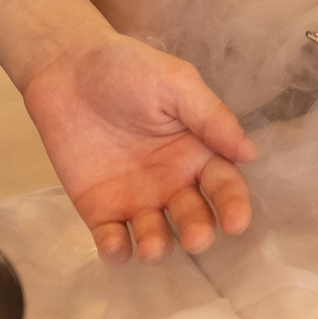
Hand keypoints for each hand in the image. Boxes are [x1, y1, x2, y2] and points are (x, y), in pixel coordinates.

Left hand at [21, 31, 255, 262]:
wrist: (67, 68)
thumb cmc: (128, 69)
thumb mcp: (177, 83)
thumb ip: (211, 117)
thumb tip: (250, 153)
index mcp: (197, 151)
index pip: (224, 185)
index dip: (234, 204)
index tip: (236, 221)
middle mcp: (172, 182)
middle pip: (194, 216)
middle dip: (198, 231)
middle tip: (197, 237)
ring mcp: (136, 198)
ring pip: (156, 235)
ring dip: (158, 247)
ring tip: (152, 246)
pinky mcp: (99, 209)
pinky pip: (112, 238)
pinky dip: (116, 249)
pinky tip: (115, 244)